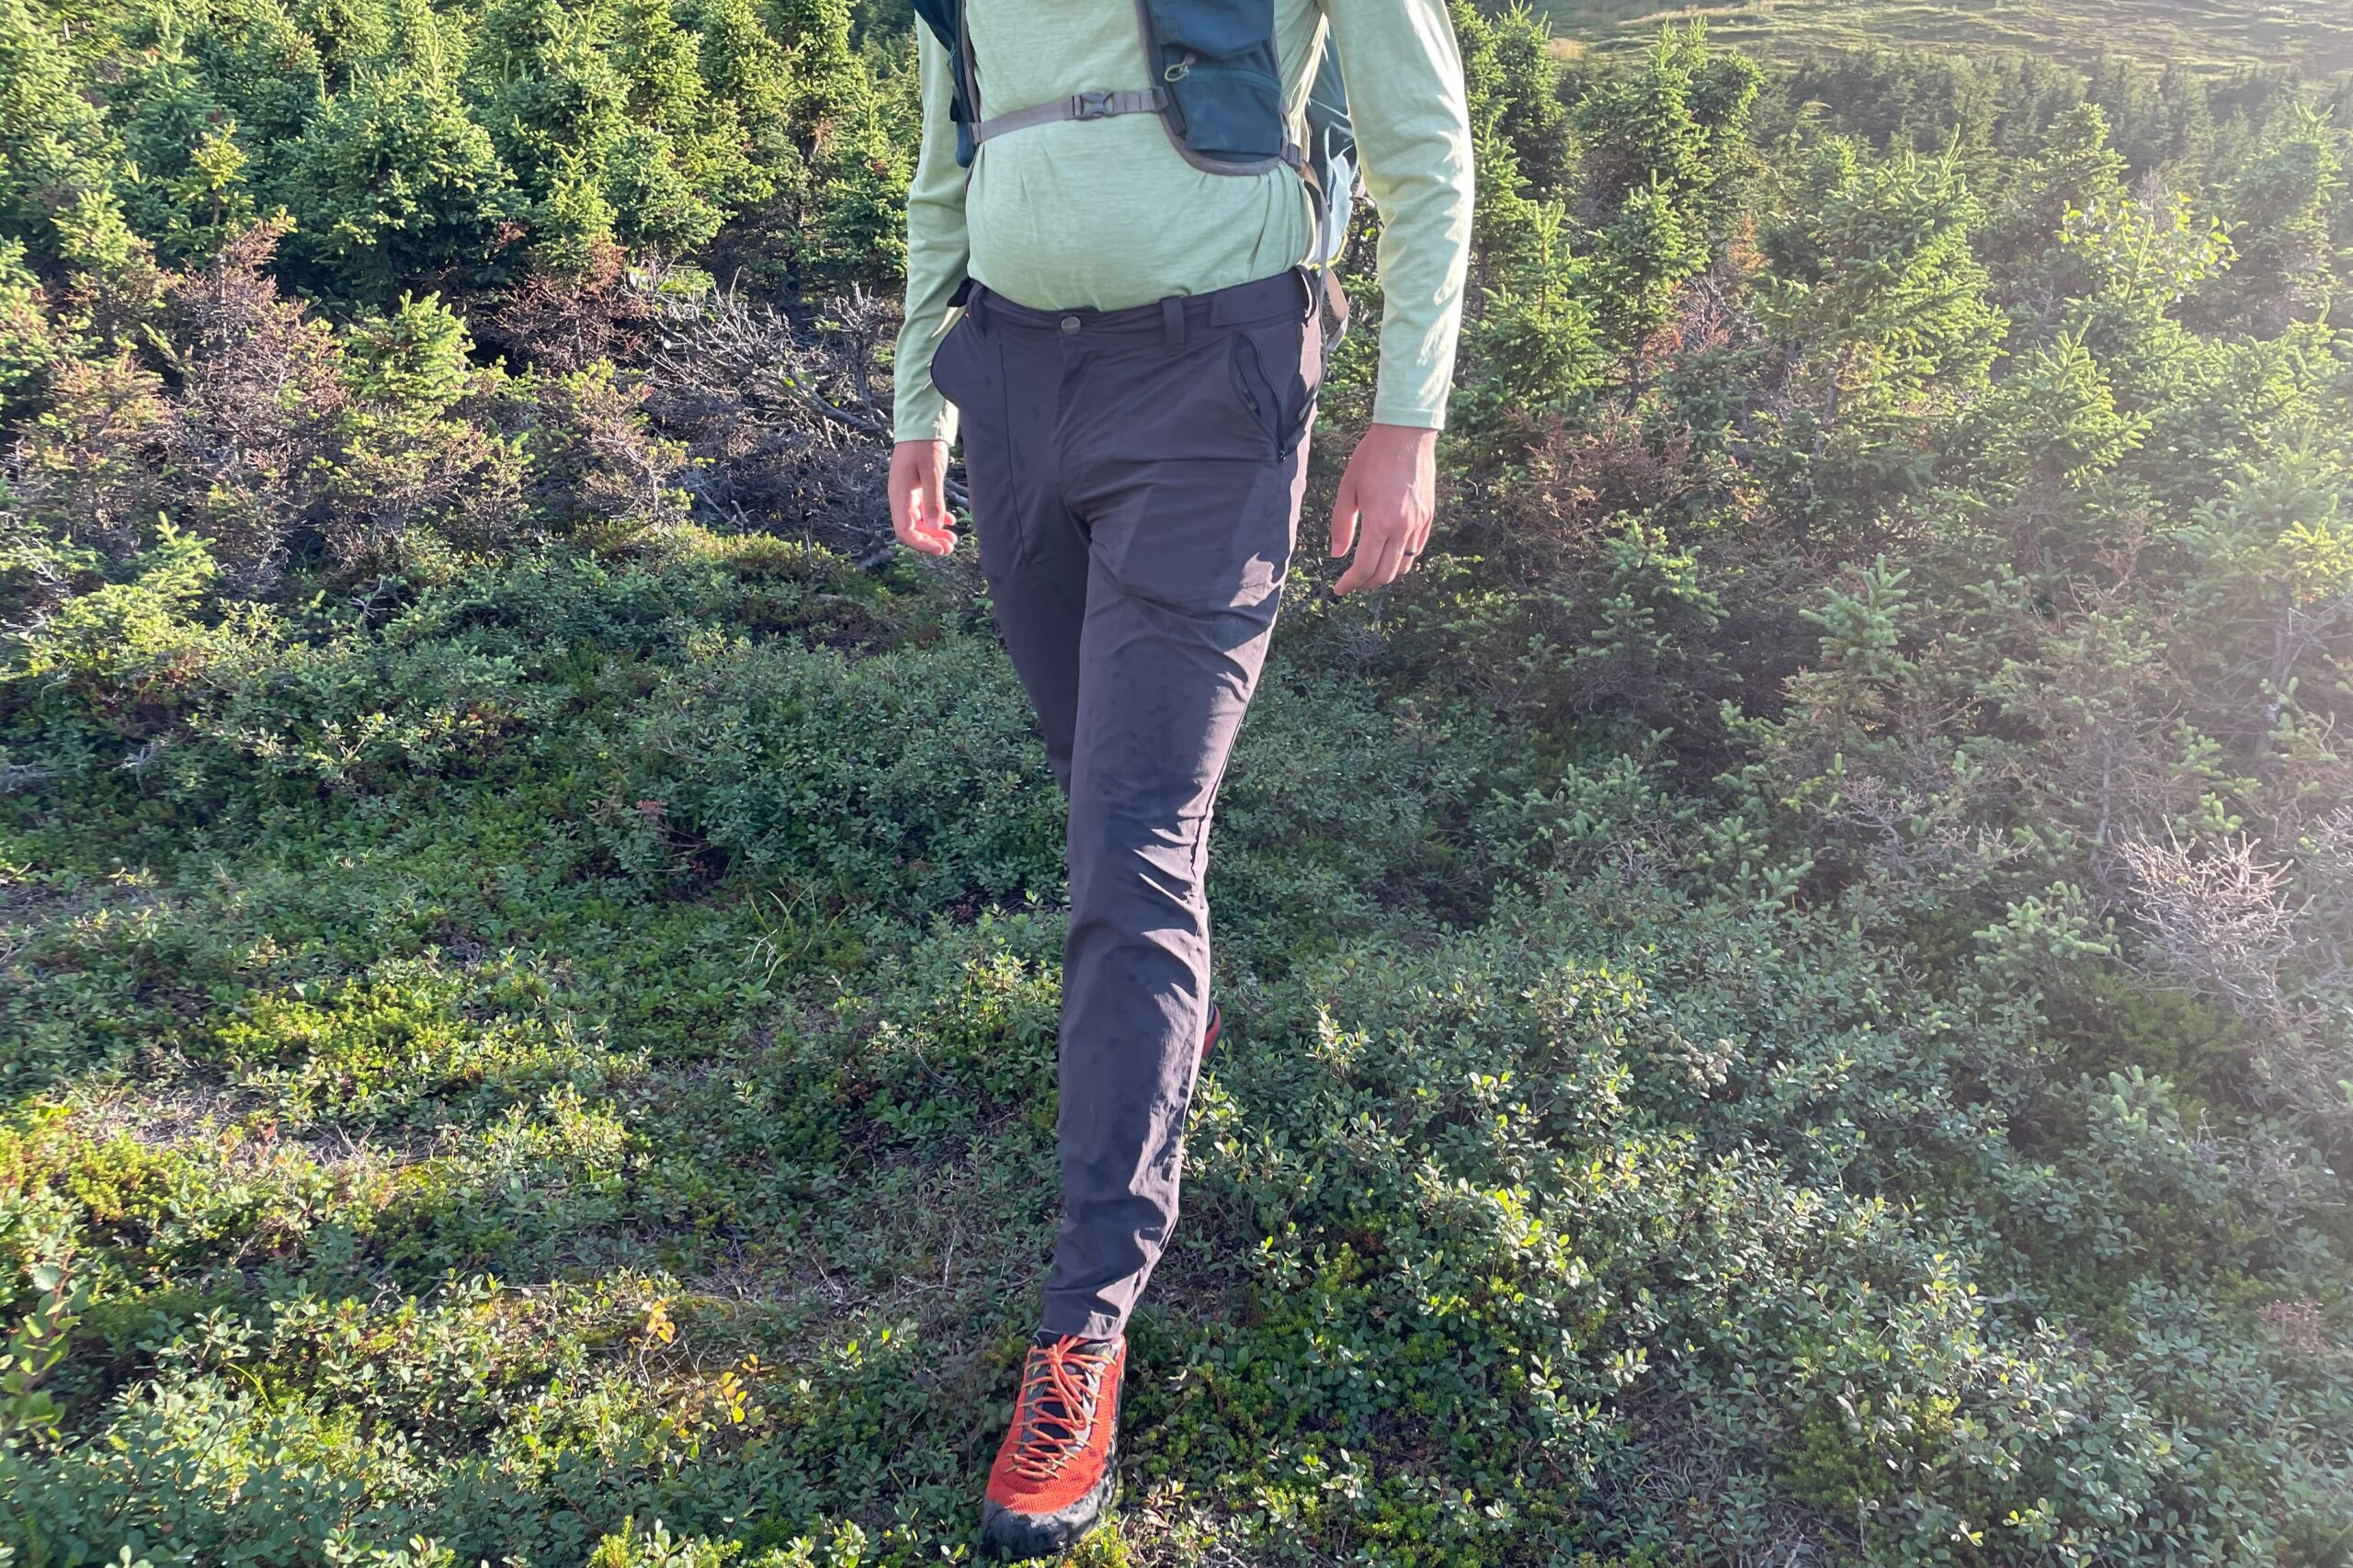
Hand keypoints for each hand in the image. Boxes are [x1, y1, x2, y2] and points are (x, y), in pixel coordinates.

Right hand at [890, 439, 957, 555]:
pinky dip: (936, 518)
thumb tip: (934, 526)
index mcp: (899, 495)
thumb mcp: (931, 471)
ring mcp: (908, 494)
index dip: (921, 544)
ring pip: (919, 522)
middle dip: (930, 540)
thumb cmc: (924, 444)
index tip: (940, 549)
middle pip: (912, 529)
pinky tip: (950, 521)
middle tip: (951, 546)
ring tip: (953, 537)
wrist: (922, 424)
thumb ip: (933, 499)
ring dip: (934, 531)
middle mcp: (901, 498)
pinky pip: (924, 510)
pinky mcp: (917, 489)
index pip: (905, 530)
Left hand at [1329, 422, 1436, 594]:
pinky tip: (1389, 551)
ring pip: (1404, 564)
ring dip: (1386, 573)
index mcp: (1380, 523)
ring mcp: (1419, 523)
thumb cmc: (1372, 457)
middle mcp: (1403, 528)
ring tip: (1370, 568)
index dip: (1350, 584)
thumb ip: (1341, 525)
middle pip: (1386, 573)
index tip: (1339, 590)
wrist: (1406, 433)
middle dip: (1366, 583)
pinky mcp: (1429, 516)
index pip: (1364, 568)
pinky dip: (1402, 557)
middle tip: (1352, 582)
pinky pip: (1417, 548)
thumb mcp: (1348, 489)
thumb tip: (1337, 554)